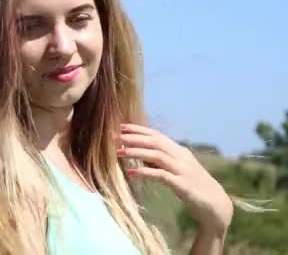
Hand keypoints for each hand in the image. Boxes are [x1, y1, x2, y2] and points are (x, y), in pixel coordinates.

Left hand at [116, 123, 233, 233]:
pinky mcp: (183, 185)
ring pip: (157, 155)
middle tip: (115, 136)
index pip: (157, 135)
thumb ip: (161, 161)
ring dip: (136, 152)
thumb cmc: (193, 187)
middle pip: (155, 142)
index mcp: (179, 151)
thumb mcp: (176, 170)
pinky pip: (161, 175)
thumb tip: (140, 153)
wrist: (216, 205)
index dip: (139, 129)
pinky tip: (131, 172)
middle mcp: (181, 157)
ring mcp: (183, 170)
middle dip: (134, 138)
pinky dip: (145, 172)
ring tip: (118, 153)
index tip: (121, 126)